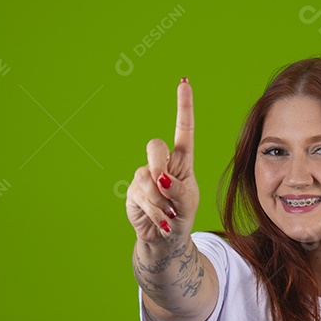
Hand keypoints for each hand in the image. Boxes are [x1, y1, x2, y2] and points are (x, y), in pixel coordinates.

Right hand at [125, 78, 198, 244]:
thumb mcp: (187, 203)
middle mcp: (161, 163)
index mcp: (181, 160)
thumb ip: (178, 190)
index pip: (183, 129)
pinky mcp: (133, 191)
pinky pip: (142, 197)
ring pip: (148, 178)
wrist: (165, 238)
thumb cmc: (180, 215)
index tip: (184, 83)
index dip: (183, 106)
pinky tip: (161, 221)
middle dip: (160, 166)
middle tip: (167, 188)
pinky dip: (155, 213)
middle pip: (155, 146)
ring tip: (168, 213)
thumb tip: (160, 178)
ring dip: (161, 201)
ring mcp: (144, 176)